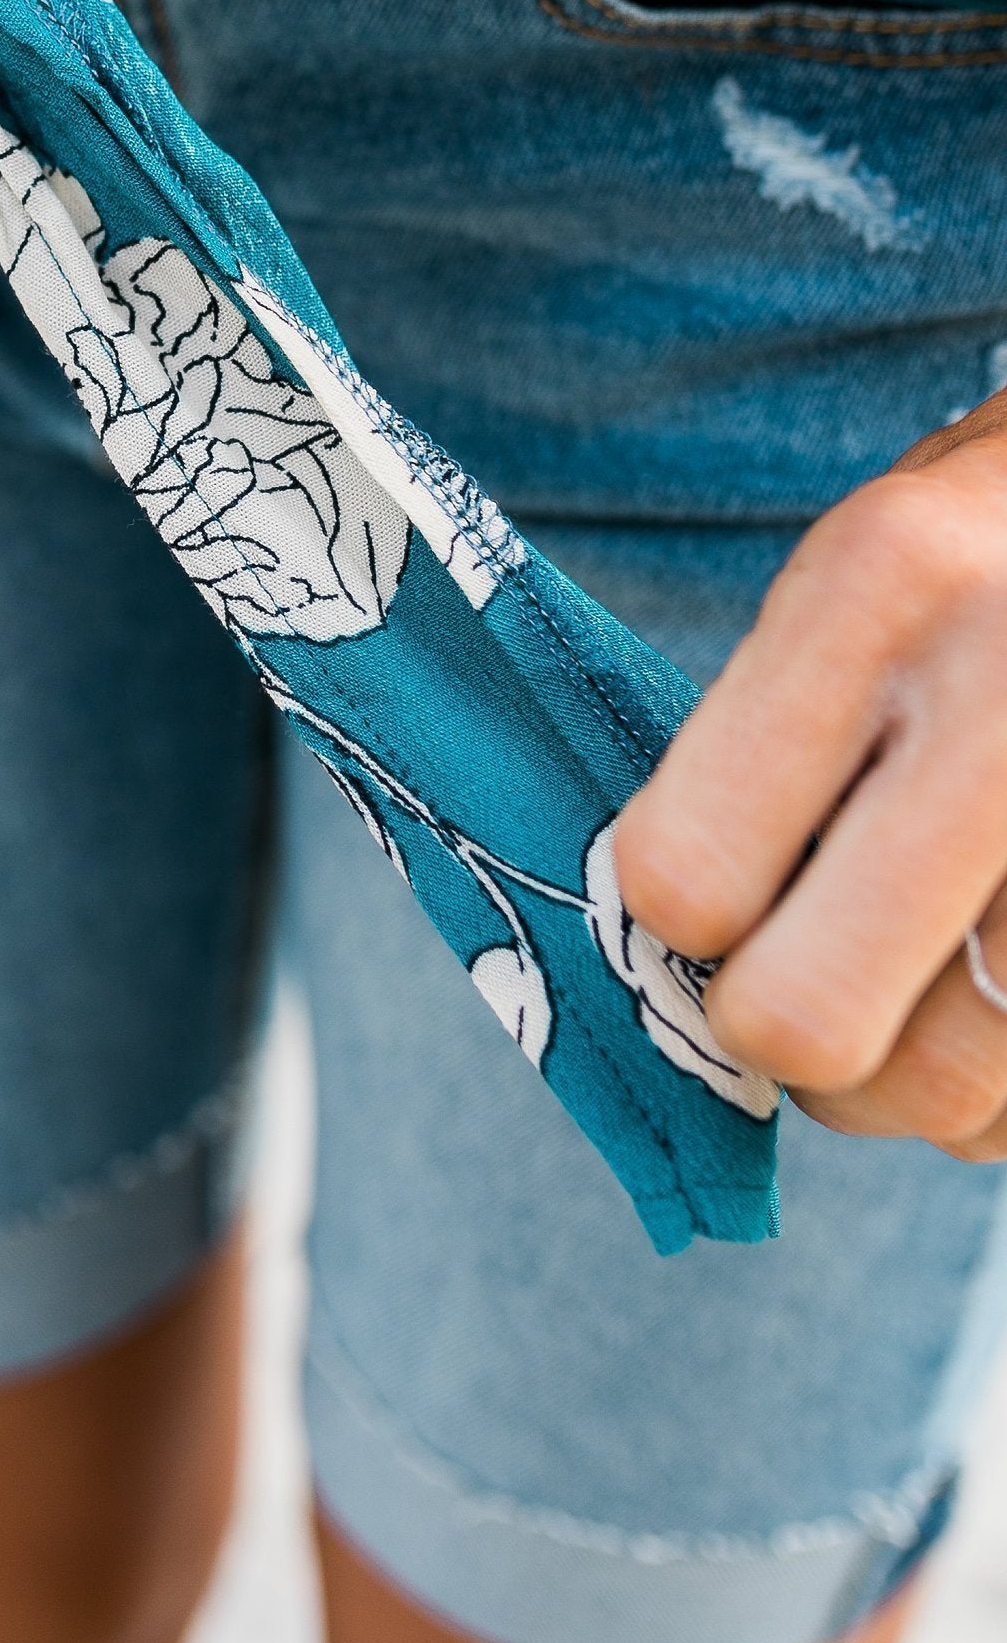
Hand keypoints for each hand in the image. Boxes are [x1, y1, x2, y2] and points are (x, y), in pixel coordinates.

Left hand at [617, 389, 1006, 1157]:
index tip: (707, 891)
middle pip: (810, 1018)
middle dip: (779, 1032)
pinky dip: (996, 1089)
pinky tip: (992, 986)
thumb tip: (670, 951)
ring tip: (916, 978)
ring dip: (903, 1080)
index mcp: (882, 582)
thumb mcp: (858, 574)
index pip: (688, 867)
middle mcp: (1005, 700)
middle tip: (797, 977)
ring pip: (948, 1091)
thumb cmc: (990, 551)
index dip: (676, 916)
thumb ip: (763, 735)